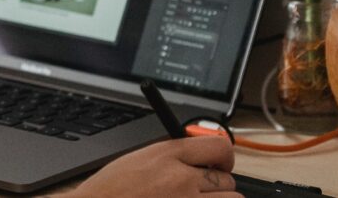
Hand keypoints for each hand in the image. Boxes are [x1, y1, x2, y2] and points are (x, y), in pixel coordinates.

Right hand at [62, 137, 239, 197]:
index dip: (224, 157)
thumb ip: (171, 157)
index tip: (219, 164)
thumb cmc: (110, 191)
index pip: (219, 146)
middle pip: (227, 180)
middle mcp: (181, 179)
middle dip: (217, 186)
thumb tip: (199, 159)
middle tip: (201, 191)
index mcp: (167, 155)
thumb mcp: (139, 160)